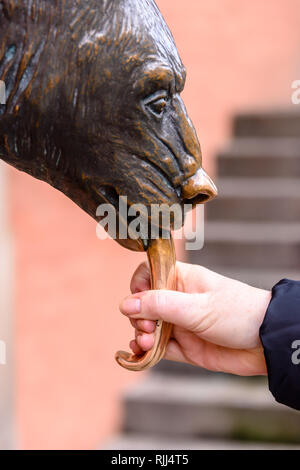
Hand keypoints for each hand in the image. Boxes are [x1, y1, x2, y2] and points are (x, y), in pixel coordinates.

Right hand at [119, 262, 270, 375]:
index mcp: (182, 280)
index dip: (138, 285)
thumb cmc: (237, 313)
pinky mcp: (186, 347)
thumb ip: (160, 305)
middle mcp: (178, 300)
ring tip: (145, 343)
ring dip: (141, 335)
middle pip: (144, 304)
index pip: (149, 273)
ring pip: (149, 327)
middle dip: (139, 317)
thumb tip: (125, 303)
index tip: (138, 301)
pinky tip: (140, 354)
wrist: (267, 343)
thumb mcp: (196, 307)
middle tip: (147, 329)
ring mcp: (181, 324)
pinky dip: (147, 352)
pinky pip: (160, 348)